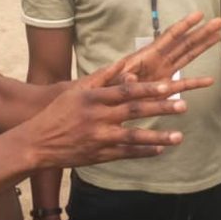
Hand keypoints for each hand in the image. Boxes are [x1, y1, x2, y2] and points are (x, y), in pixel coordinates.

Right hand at [23, 61, 214, 168]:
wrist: (37, 143)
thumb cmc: (58, 112)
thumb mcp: (77, 90)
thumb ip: (102, 77)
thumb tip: (124, 64)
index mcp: (93, 98)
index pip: (126, 91)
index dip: (148, 89)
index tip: (169, 86)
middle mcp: (97, 118)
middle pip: (134, 112)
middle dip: (160, 108)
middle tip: (183, 106)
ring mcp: (99, 138)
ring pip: (134, 137)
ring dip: (158, 137)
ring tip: (179, 137)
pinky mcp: (99, 156)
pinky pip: (126, 154)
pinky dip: (144, 152)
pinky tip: (160, 150)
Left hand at [115, 12, 220, 83]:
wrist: (106, 99)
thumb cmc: (108, 84)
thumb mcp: (114, 79)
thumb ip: (123, 79)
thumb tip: (130, 80)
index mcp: (148, 55)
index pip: (170, 37)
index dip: (184, 25)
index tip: (200, 14)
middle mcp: (160, 60)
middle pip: (185, 43)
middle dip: (201, 32)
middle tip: (220, 21)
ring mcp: (164, 73)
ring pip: (188, 56)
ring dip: (203, 46)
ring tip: (219, 35)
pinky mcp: (164, 88)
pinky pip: (184, 84)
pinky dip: (196, 83)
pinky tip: (210, 81)